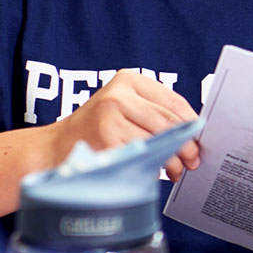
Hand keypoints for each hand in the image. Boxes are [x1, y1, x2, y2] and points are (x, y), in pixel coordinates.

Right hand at [46, 70, 200, 179]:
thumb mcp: (123, 108)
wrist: (53, 149)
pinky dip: (153, 166)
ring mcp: (111, 116)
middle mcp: (119, 95)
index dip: (192, 124)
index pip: (174, 102)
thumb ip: (153, 113)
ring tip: (174, 171)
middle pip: (168, 122)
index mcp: (128, 80)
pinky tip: (154, 172)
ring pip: (157, 140)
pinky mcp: (106, 140)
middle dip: (185, 145)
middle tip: (192, 161)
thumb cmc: (95, 130)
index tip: (199, 140)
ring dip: (171, 160)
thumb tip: (192, 133)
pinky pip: (141, 155)